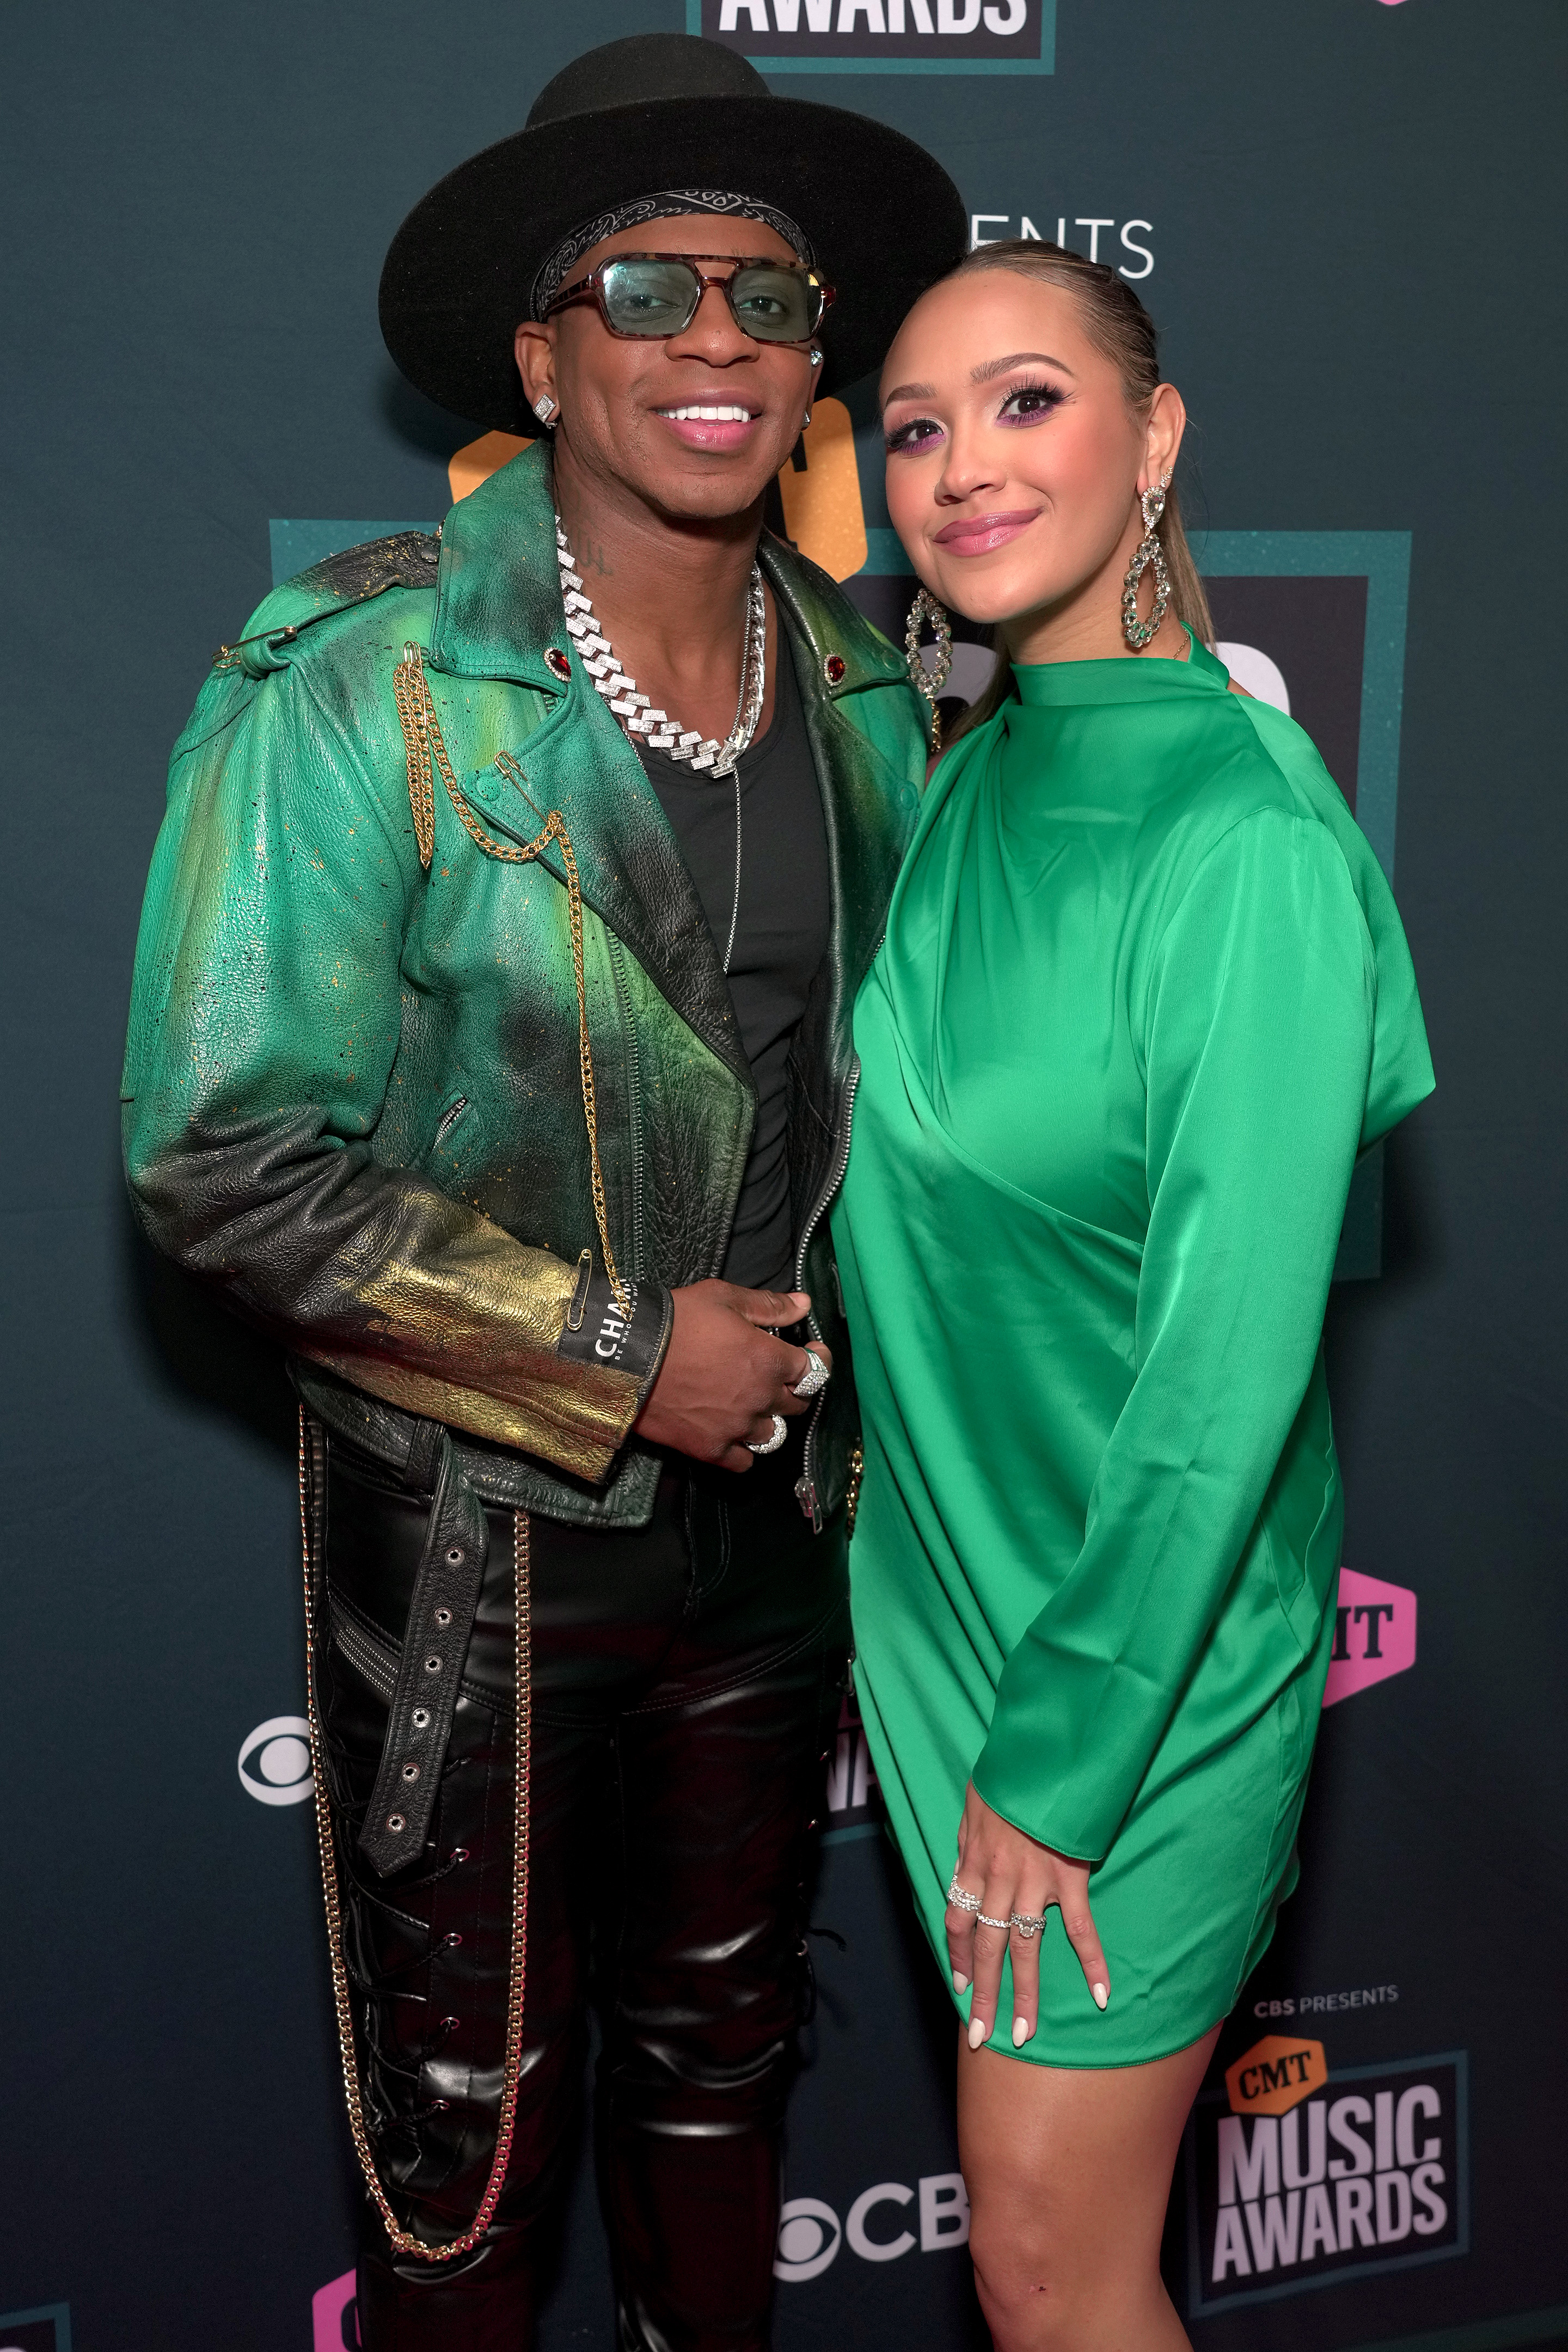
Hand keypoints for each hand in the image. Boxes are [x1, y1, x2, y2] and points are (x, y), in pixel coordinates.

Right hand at [632, 1281, 831, 1471]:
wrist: (629, 1354)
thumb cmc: (679, 1320)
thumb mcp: (724, 1298)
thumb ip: (770, 1305)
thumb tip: (805, 1304)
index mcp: (771, 1360)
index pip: (815, 1369)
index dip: (818, 1359)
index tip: (812, 1352)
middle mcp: (761, 1398)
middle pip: (798, 1403)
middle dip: (792, 1388)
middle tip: (776, 1377)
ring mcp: (737, 1428)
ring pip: (773, 1434)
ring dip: (767, 1419)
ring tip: (750, 1406)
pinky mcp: (711, 1448)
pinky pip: (744, 1461)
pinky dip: (744, 1450)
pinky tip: (734, 1434)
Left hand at [946, 1781, 1108, 2050]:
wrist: (1042, 1756)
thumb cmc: (1006, 1777)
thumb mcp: (972, 1807)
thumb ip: (967, 1844)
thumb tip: (962, 1871)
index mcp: (973, 1864)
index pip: (958, 1922)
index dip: (959, 1958)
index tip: (960, 1988)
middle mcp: (999, 1880)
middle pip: (986, 1948)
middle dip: (983, 1995)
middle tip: (980, 2037)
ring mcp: (1034, 1883)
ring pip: (1024, 1948)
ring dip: (1024, 1994)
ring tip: (1023, 2033)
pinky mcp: (1069, 1879)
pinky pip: (1080, 1928)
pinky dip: (1092, 1962)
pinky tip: (1101, 1996)